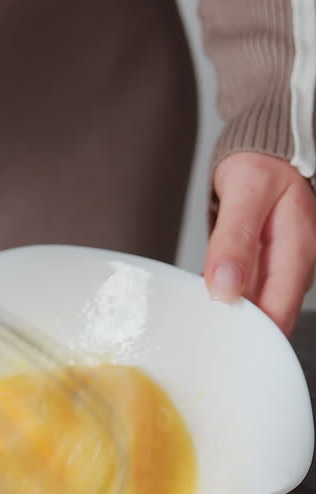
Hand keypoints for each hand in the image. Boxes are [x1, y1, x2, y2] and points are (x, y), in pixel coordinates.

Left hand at [204, 151, 315, 335]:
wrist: (266, 154)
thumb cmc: (261, 166)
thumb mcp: (245, 193)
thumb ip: (234, 240)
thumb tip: (224, 289)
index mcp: (297, 253)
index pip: (278, 316)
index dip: (249, 335)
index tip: (215, 339)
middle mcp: (294, 268)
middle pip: (268, 320)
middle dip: (235, 332)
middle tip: (197, 335)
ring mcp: (280, 270)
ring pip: (255, 310)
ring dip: (228, 317)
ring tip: (196, 320)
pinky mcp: (265, 269)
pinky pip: (246, 295)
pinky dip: (226, 299)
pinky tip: (205, 299)